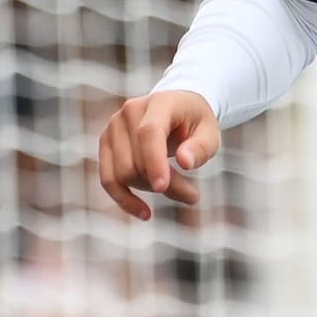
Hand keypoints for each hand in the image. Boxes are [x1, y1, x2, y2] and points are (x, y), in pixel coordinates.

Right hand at [97, 90, 220, 220]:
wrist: (177, 108)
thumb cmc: (196, 122)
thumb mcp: (211, 132)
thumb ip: (201, 147)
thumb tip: (185, 163)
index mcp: (160, 102)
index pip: (149, 133)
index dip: (154, 161)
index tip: (162, 188)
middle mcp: (130, 111)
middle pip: (136, 160)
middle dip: (164, 184)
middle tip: (192, 195)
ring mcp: (114, 126)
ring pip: (122, 173)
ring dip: (150, 190)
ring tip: (180, 193)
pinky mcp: (106, 143)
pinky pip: (108, 179)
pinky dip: (124, 199)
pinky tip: (144, 213)